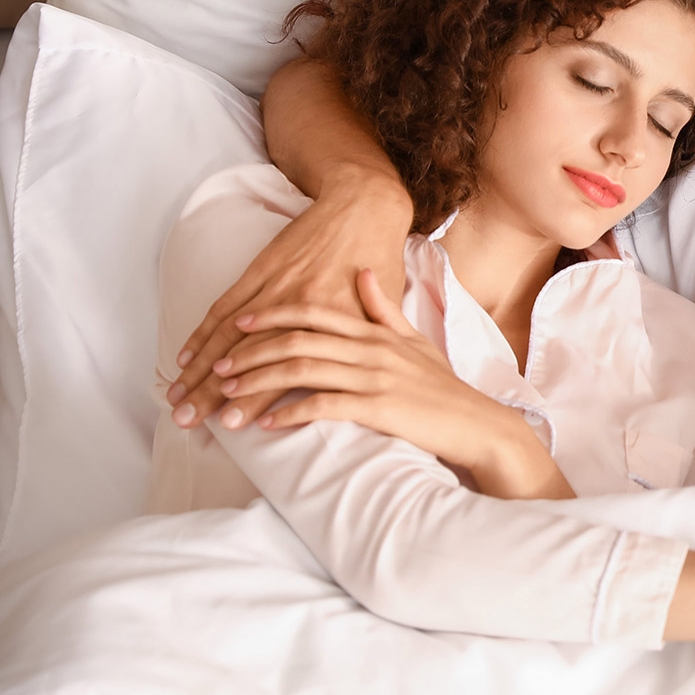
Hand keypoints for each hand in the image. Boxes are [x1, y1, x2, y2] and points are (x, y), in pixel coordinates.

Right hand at [167, 176, 410, 430]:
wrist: (365, 208)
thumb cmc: (379, 261)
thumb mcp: (382, 309)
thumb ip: (363, 347)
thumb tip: (348, 387)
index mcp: (334, 325)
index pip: (285, 371)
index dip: (256, 399)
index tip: (231, 426)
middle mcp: (300, 310)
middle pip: (248, 359)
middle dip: (213, 393)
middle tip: (186, 422)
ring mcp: (276, 288)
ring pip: (229, 336)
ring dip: (198, 369)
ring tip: (176, 398)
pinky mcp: (261, 270)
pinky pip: (226, 306)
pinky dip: (203, 332)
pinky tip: (185, 356)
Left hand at [208, 270, 562, 496]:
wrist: (475, 421)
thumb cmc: (441, 385)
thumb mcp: (413, 339)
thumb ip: (383, 308)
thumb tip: (362, 273)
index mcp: (376, 331)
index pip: (315, 313)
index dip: (273, 315)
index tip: (240, 322)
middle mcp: (372, 348)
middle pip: (299, 340)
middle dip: (253, 351)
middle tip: (220, 366)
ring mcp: (375, 377)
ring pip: (304, 370)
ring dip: (260, 382)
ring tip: (230, 395)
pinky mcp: (378, 407)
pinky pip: (323, 405)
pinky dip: (290, 413)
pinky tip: (267, 422)